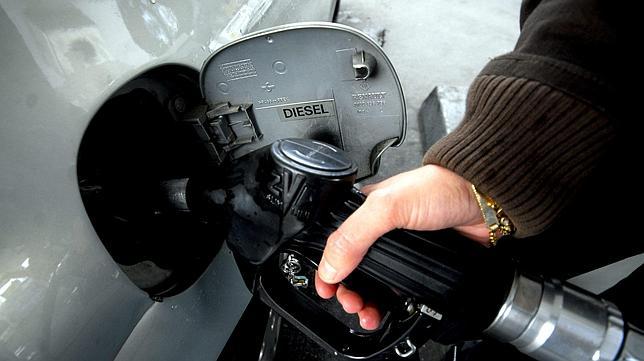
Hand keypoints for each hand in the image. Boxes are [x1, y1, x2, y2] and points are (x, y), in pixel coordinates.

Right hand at [315, 165, 488, 329]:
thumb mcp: (388, 206)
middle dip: (348, 292)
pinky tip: (390, 308)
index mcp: (363, 212)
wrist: (481, 198)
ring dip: (367, 302)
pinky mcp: (420, 261)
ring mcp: (400, 247)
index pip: (335, 245)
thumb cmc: (440, 187)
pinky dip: (391, 302)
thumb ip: (355, 235)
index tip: (327, 290)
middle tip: (353, 304)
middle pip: (353, 269)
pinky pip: (398, 287)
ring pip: (375, 282)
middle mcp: (378, 230)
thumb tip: (331, 267)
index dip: (327, 270)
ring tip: (369, 313)